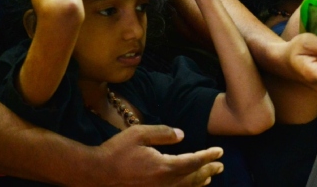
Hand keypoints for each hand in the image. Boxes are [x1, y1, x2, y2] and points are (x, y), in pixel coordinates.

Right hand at [90, 125, 223, 186]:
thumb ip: (163, 133)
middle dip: (208, 170)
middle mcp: (164, 183)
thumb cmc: (116, 151)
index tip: (219, 151)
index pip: (193, 161)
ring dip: (199, 182)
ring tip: (210, 177)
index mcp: (164, 166)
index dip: (208, 156)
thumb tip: (182, 135)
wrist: (95, 173)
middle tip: (220, 165)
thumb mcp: (139, 133)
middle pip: (193, 177)